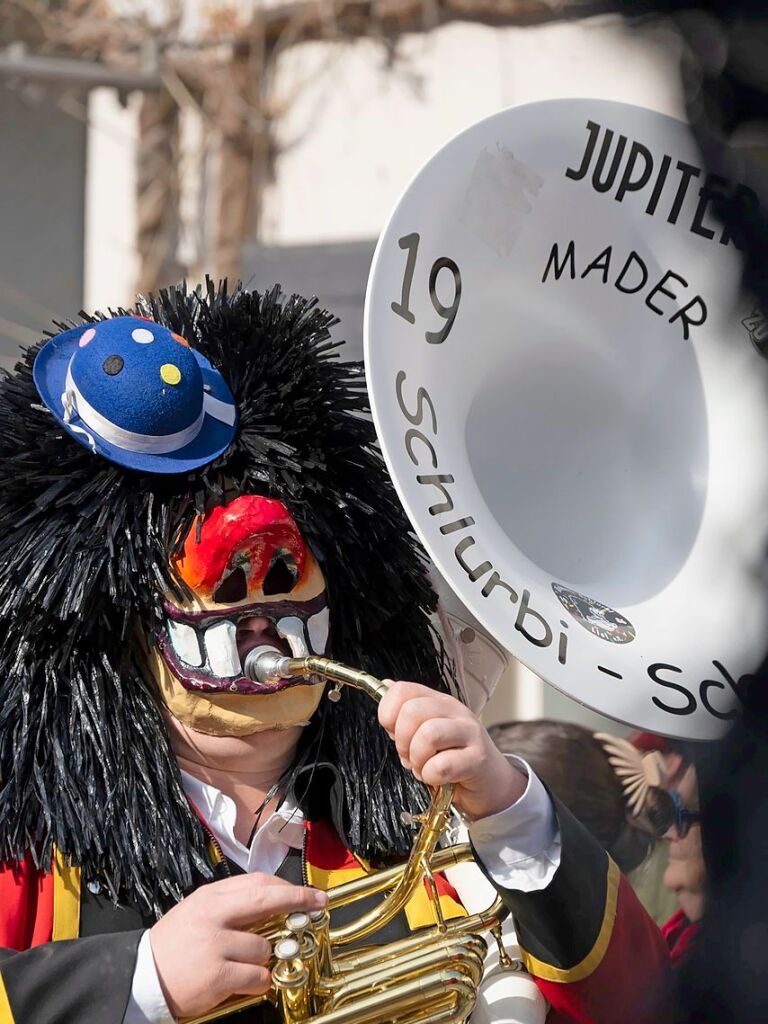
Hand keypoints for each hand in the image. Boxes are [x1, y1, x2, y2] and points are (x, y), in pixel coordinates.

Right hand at [149, 872, 327, 1019]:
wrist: (141, 978)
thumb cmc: (173, 946)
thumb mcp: (198, 912)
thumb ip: (230, 904)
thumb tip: (272, 900)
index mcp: (210, 897)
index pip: (258, 882)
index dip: (289, 887)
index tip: (309, 893)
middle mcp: (214, 915)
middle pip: (267, 899)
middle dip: (299, 901)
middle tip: (319, 904)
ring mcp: (215, 944)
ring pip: (264, 947)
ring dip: (264, 959)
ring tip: (244, 965)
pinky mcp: (217, 974)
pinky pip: (257, 976)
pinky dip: (259, 982)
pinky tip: (246, 983)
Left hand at [378, 681, 526, 819]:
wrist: (490, 781)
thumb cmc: (454, 756)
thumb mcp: (429, 729)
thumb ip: (406, 712)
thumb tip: (385, 685)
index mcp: (439, 700)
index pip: (403, 690)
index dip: (388, 714)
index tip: (394, 733)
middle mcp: (455, 711)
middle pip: (412, 711)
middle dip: (402, 741)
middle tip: (409, 756)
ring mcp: (469, 732)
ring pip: (428, 735)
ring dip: (417, 759)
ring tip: (423, 767)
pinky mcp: (478, 758)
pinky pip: (441, 766)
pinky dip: (431, 776)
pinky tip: (437, 778)